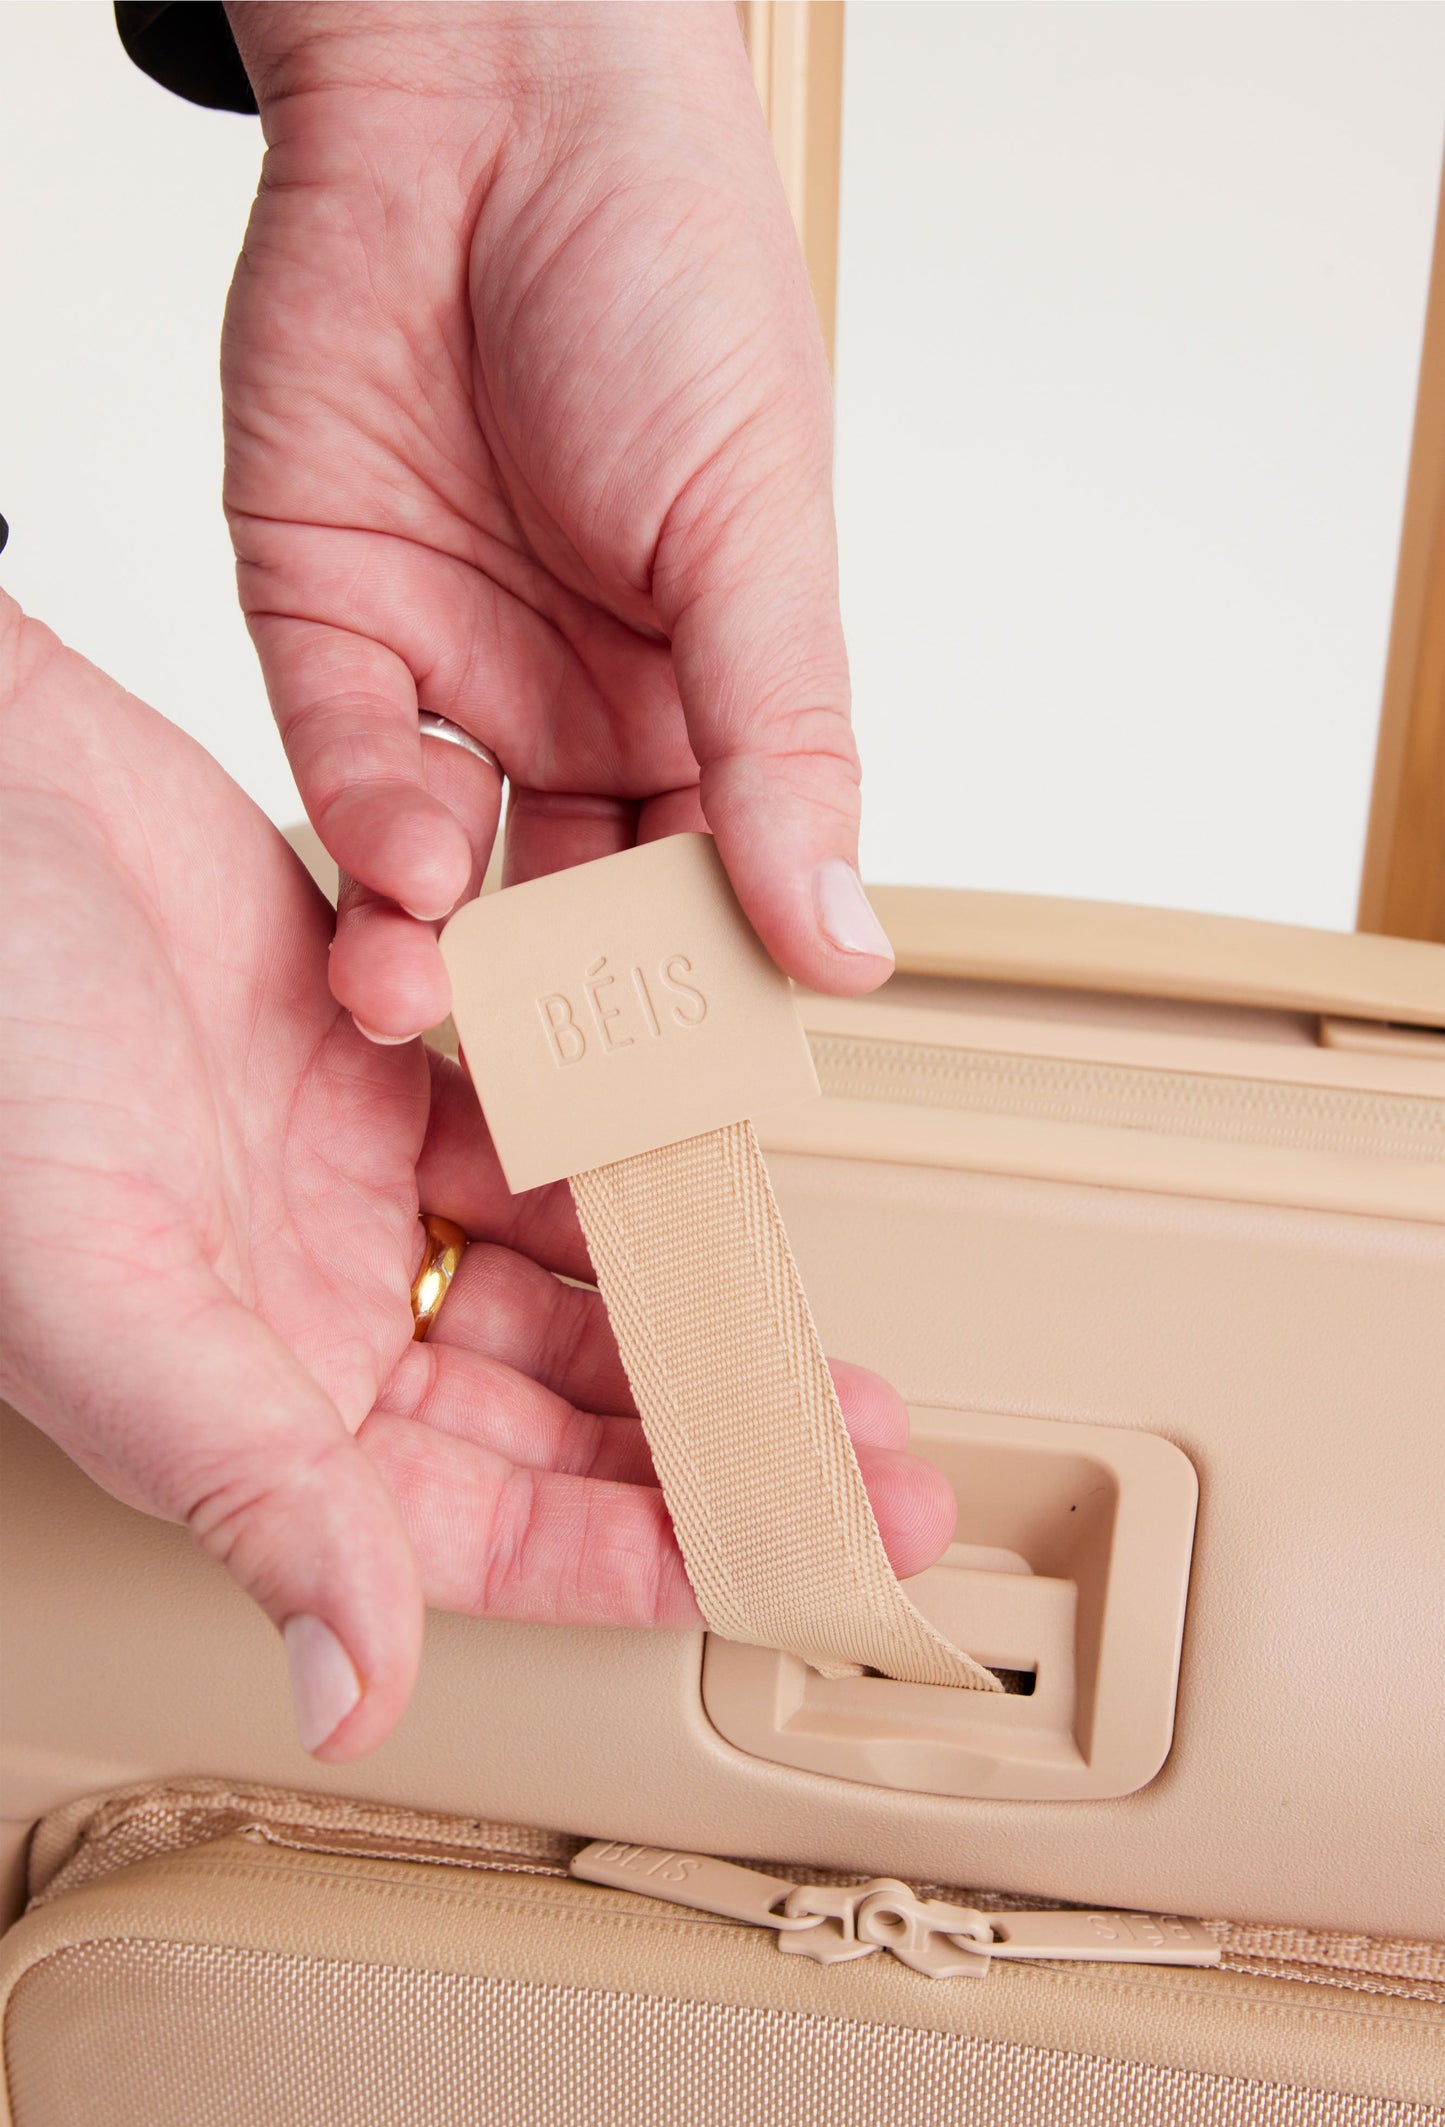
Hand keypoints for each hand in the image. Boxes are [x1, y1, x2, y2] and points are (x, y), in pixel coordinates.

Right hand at [0, 596, 951, 1757]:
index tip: (790, 1557)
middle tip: (865, 1461)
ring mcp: (344, 1179)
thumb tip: (351, 1692)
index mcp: (246, 1401)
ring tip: (818, 1331)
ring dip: (688, 1303)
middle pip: (553, 1412)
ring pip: (560, 1275)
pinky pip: (536, 1122)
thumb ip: (249, 1483)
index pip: (485, 1529)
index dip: (645, 1554)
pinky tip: (708, 1157)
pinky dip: (622, 1140)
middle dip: (710, 1438)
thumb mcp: (105, 1288)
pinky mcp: (376, 1052)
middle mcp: (307, 1306)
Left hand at [222, 0, 895, 1044]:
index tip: (696, 1107)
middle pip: (573, 907)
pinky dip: (370, 829)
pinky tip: (401, 874)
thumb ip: (786, 752)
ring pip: (447, 867)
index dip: (706, 1000)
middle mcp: (580, 704)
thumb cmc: (668, 282)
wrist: (487, 100)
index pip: (717, 892)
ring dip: (441, 951)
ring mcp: (453, 673)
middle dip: (561, 1010)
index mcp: (713, 694)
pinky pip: (346, 765)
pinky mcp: (331, 626)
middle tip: (554, 1108)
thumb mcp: (759, 538)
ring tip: (440, 1016)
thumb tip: (850, 944)